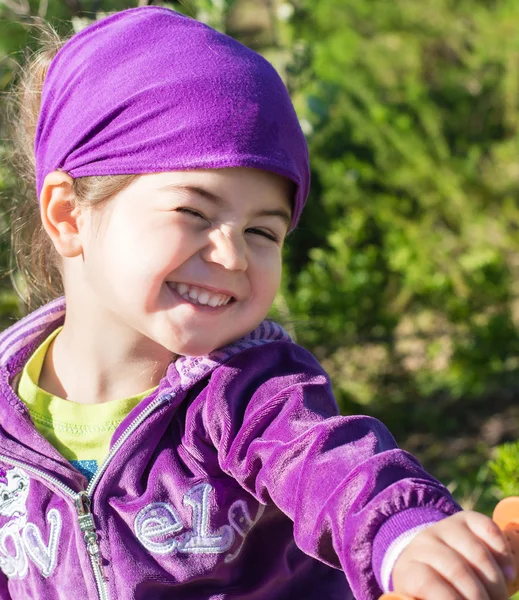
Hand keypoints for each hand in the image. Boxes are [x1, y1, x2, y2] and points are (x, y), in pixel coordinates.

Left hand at [391, 511, 515, 599]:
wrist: (428, 559)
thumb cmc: (428, 591)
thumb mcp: (421, 597)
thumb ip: (428, 598)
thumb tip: (444, 598)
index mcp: (409, 569)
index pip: (427, 582)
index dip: (448, 599)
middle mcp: (424, 543)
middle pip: (456, 568)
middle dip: (479, 596)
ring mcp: (444, 528)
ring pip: (476, 551)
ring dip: (495, 581)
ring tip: (500, 598)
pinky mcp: (464, 519)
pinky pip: (487, 527)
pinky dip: (502, 552)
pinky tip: (509, 574)